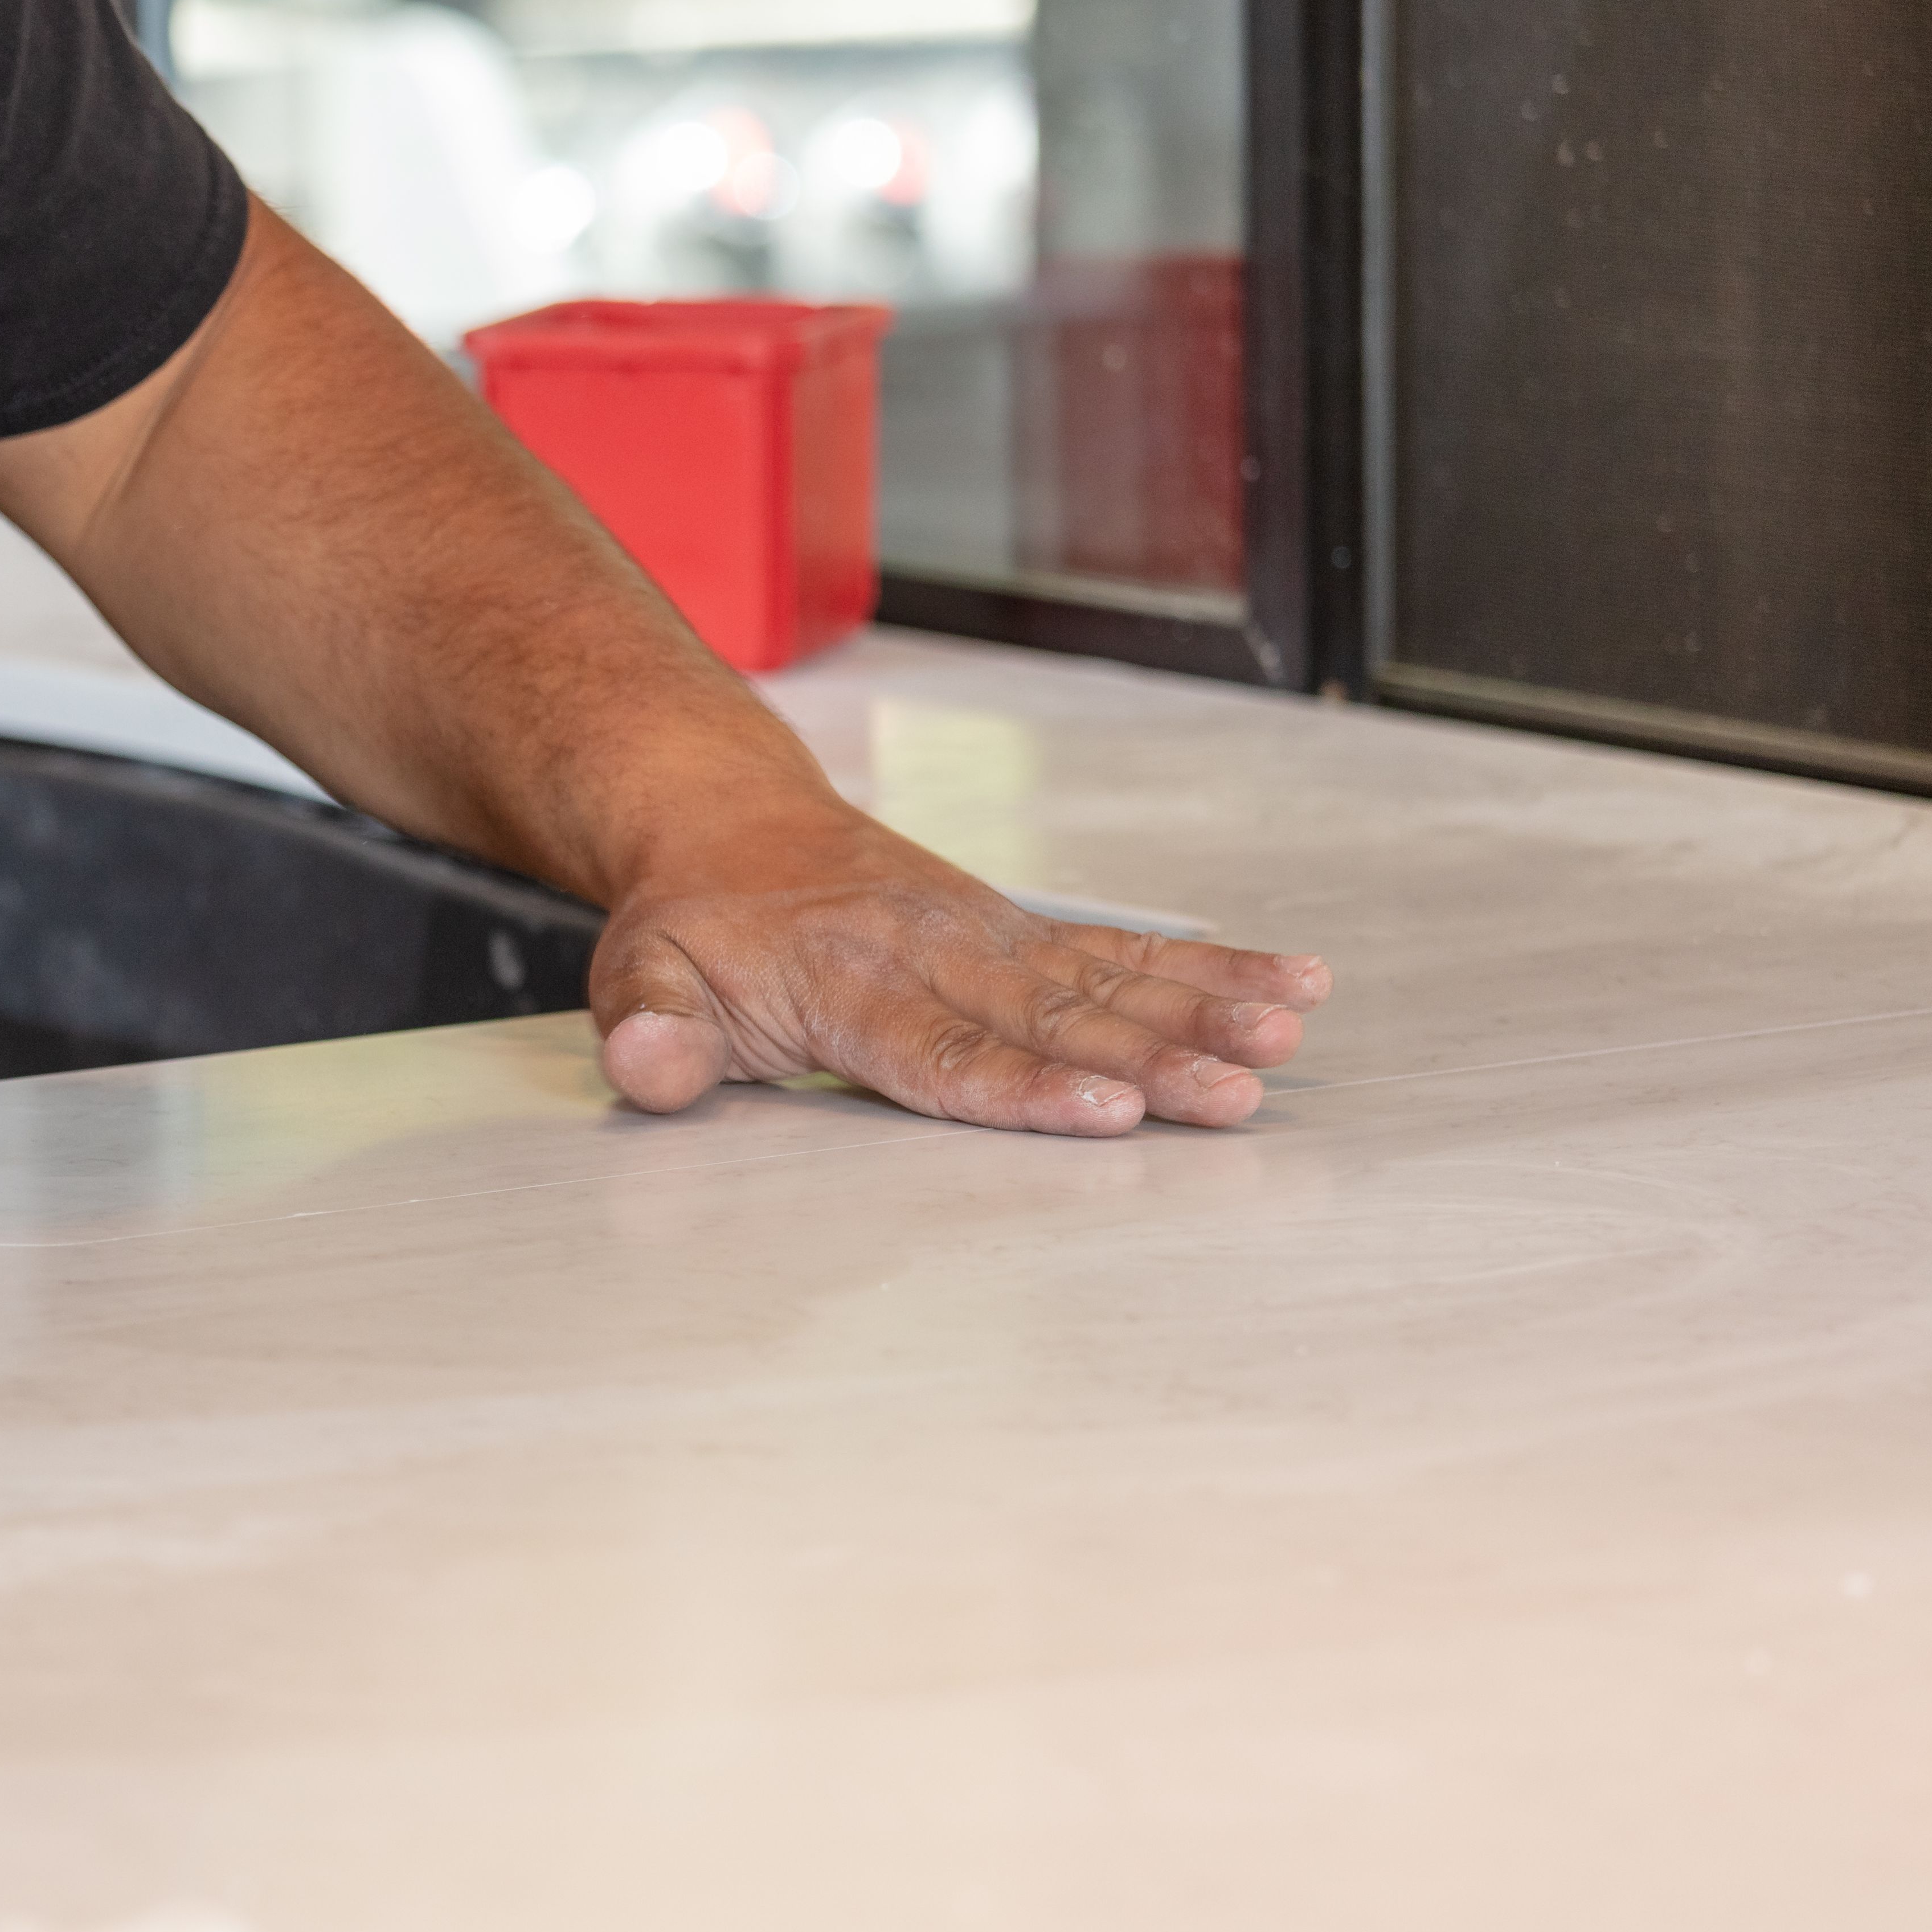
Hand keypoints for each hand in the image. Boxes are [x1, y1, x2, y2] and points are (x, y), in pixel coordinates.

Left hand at [592, 805, 1330, 1133]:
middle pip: (1051, 1020)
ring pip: (1105, 981)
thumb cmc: (692, 921)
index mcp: (845, 977)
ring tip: (1286, 1036)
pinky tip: (1290, 984)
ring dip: (1201, 1011)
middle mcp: (933, 950)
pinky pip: (1123, 950)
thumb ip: (652, 1034)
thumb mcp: (641, 975)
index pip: (945, 1052)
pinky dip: (1208, 966)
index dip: (1029, 1087)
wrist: (724, 820)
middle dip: (1151, 1059)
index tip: (1108, 1110)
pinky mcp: (1021, 931)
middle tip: (1237, 1092)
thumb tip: (650, 1072)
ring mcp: (988, 935)